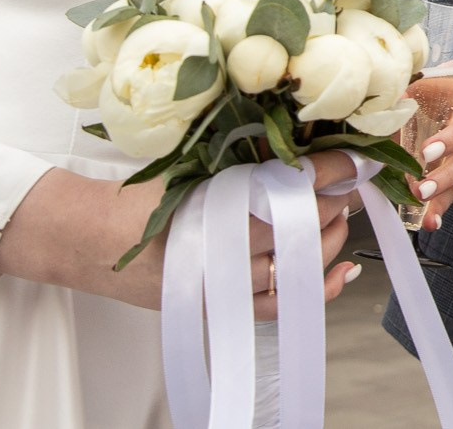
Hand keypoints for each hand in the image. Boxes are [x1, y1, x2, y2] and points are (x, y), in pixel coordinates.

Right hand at [0, 150, 361, 316]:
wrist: (91, 241)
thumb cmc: (139, 197)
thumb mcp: (192, 166)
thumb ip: (243, 160)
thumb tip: (304, 148)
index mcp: (219, 193)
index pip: (294, 178)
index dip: (335, 166)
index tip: (361, 155)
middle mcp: (225, 237)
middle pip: (304, 220)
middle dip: (336, 200)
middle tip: (349, 184)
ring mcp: (226, 276)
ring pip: (299, 262)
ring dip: (329, 239)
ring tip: (337, 218)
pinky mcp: (223, 304)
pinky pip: (282, 303)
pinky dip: (319, 289)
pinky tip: (344, 270)